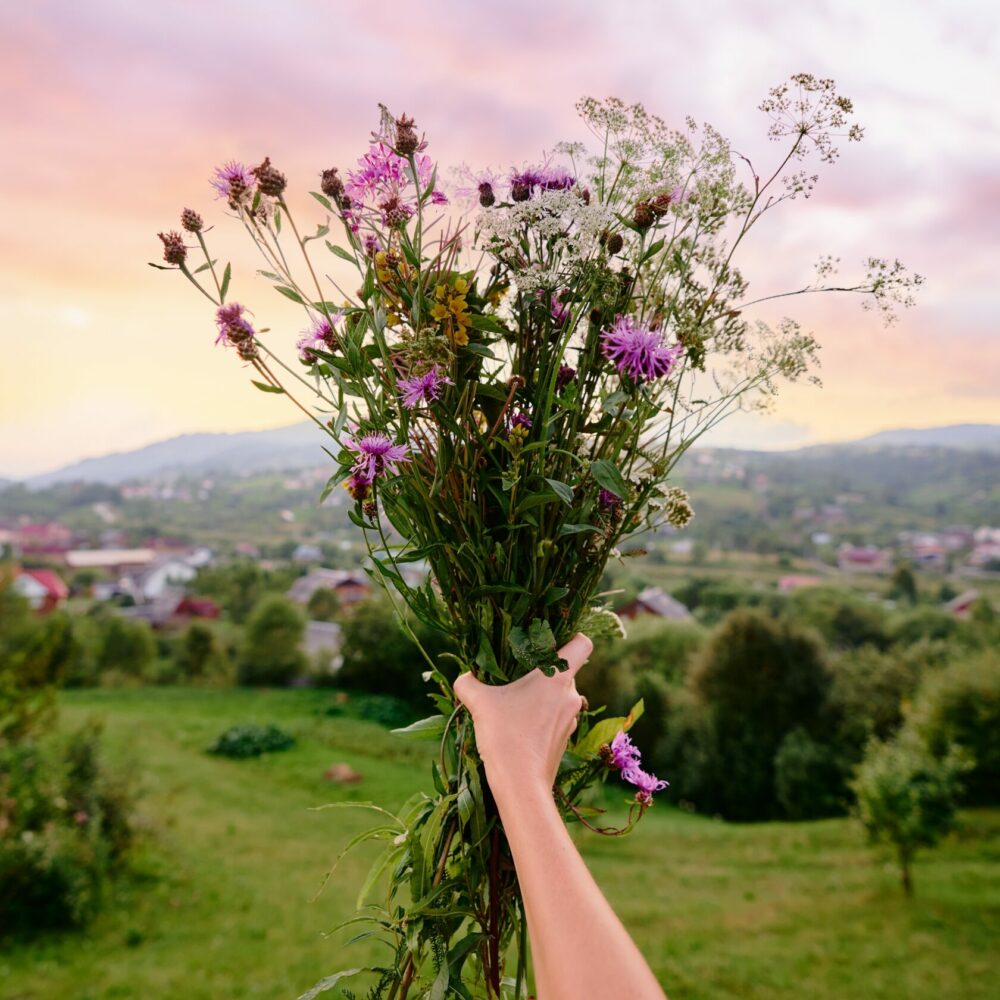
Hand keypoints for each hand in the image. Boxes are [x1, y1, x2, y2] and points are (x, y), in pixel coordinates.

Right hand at [453, 634, 592, 794]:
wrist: (520, 784)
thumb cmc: (505, 735)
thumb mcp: (479, 702)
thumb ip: (468, 683)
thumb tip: (464, 677)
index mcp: (558, 677)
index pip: (582, 644)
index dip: (571, 637)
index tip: (550, 643)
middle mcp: (571, 696)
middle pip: (566, 671)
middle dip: (543, 672)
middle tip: (518, 677)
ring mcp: (570, 720)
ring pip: (559, 697)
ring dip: (541, 697)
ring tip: (514, 706)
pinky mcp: (564, 740)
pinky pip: (555, 718)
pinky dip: (541, 718)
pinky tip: (519, 727)